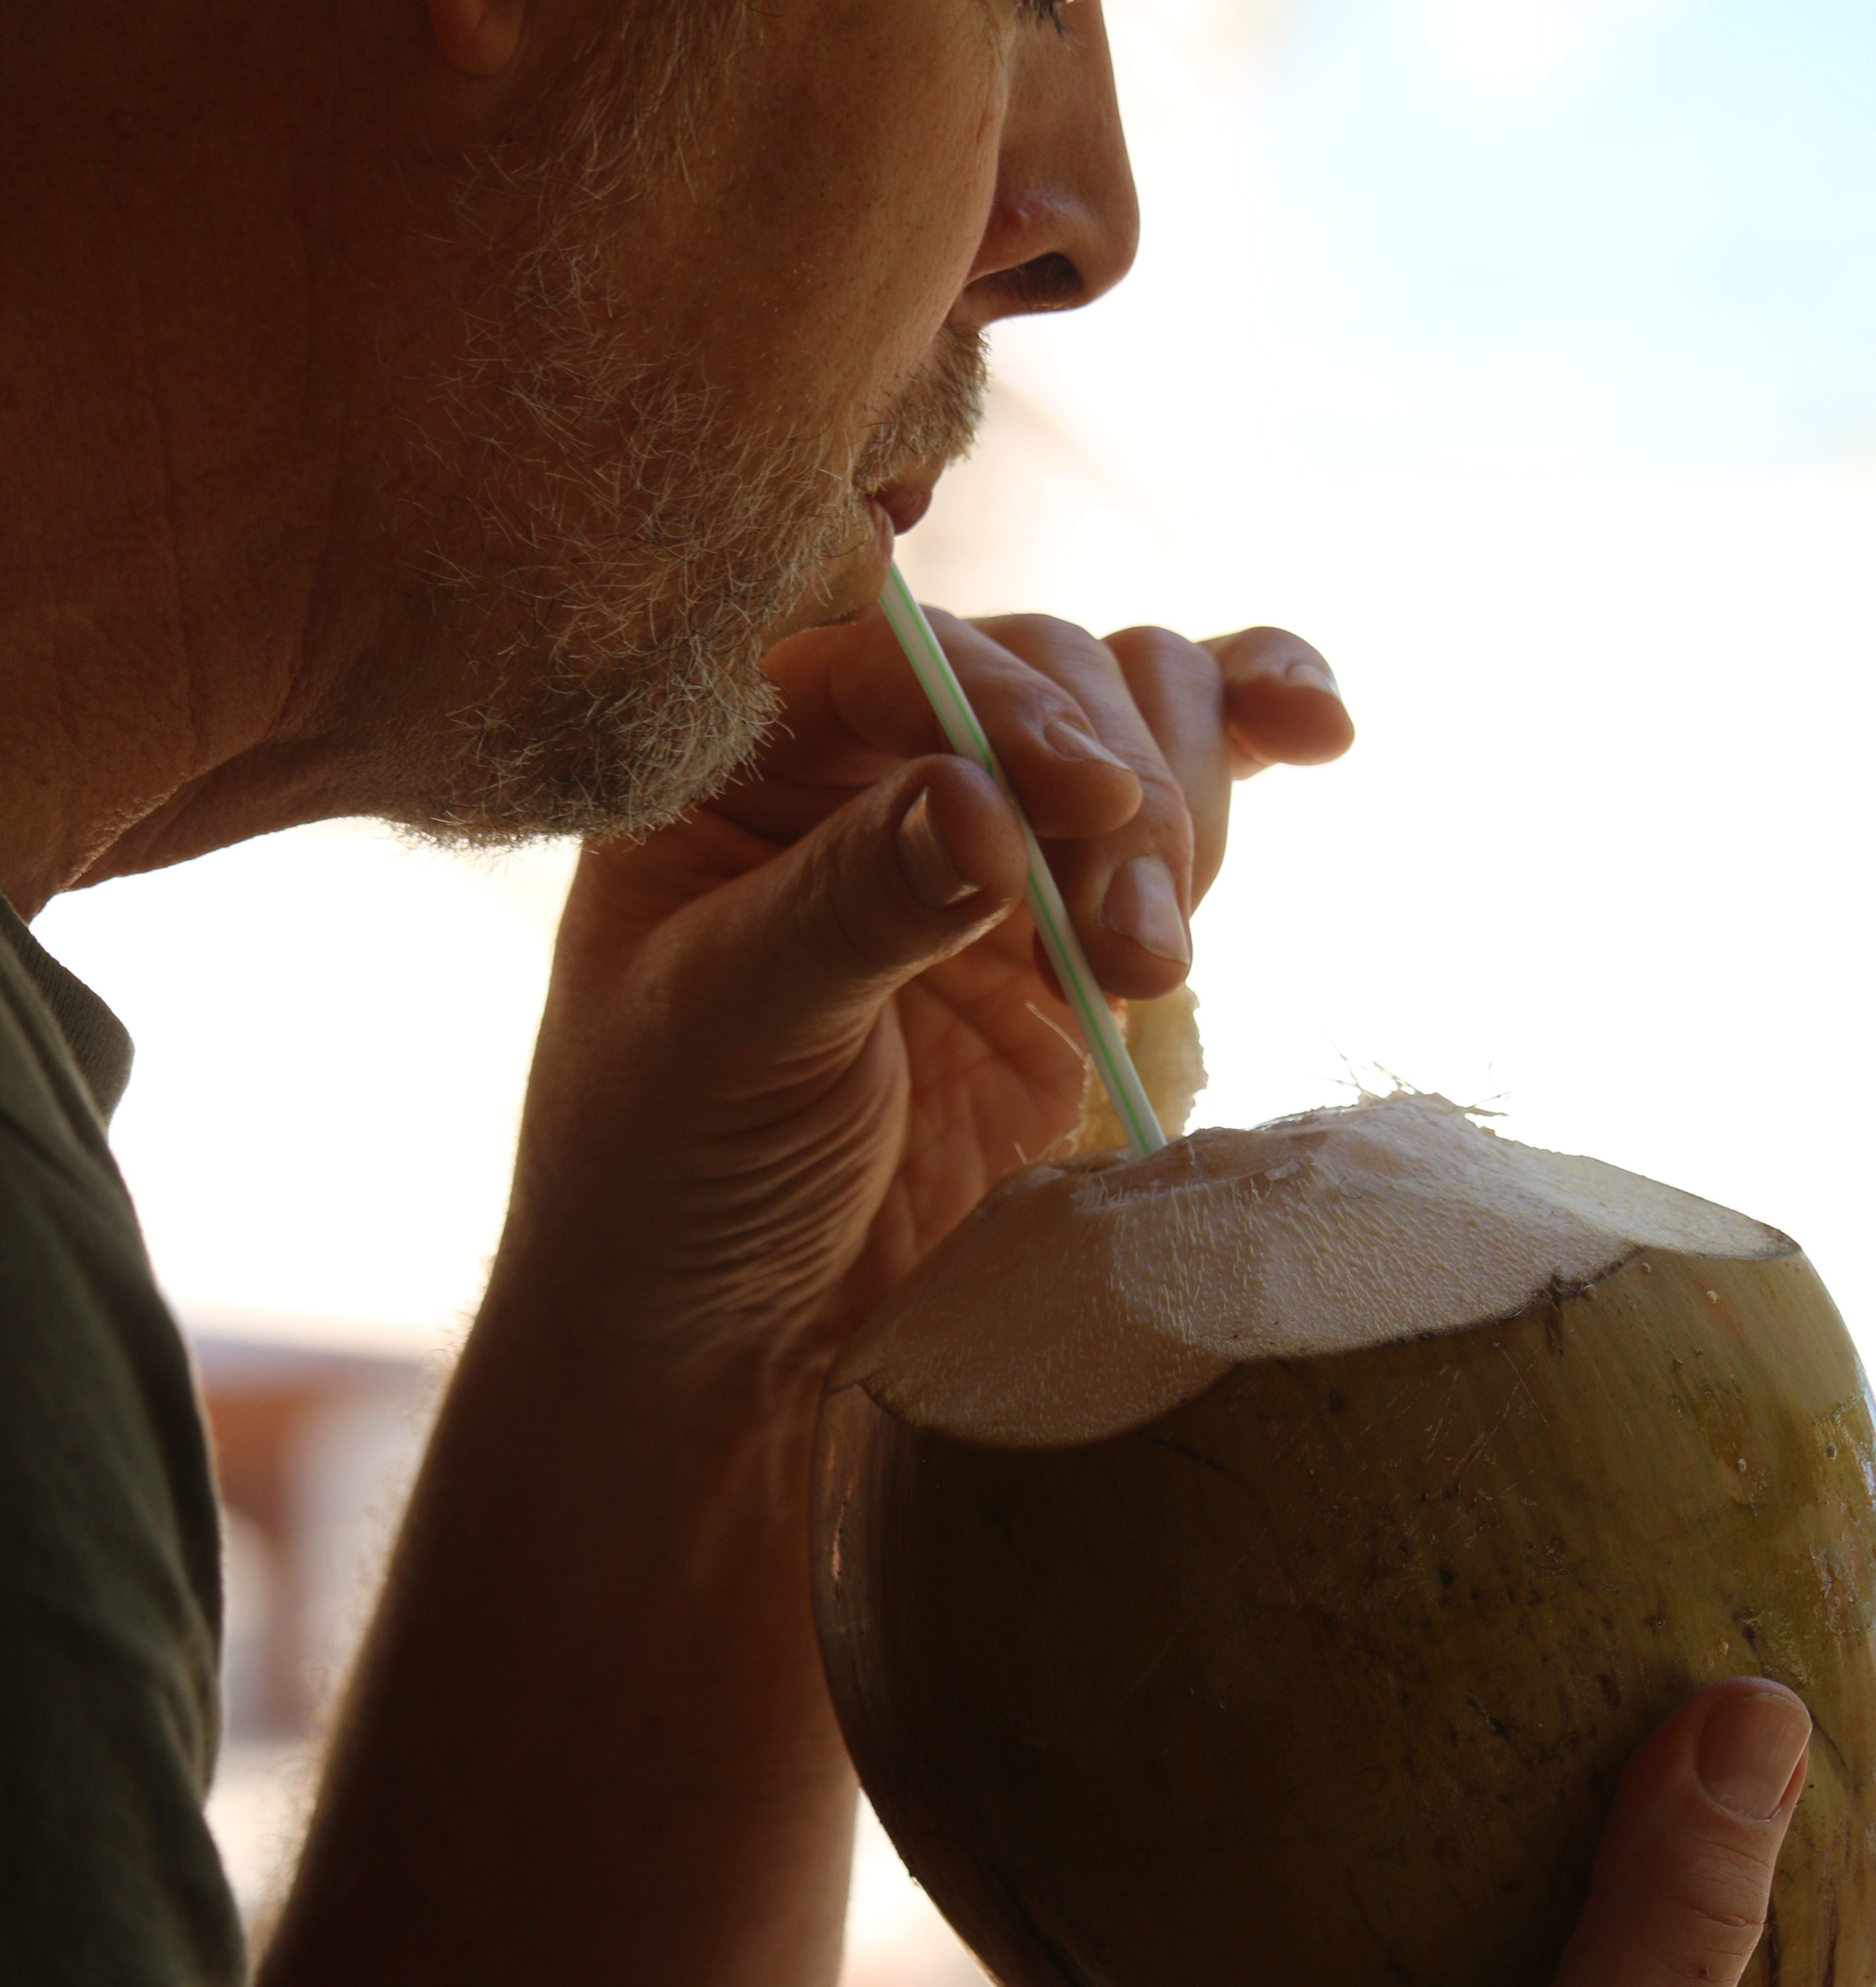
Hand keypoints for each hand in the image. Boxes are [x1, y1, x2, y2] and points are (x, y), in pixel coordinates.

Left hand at [501, 608, 1350, 1385]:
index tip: (1082, 798)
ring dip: (1180, 816)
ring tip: (1149, 964)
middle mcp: (872, 762)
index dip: (1002, 702)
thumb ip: (852, 905)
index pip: (892, 655)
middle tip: (1127, 946)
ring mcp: (993, 835)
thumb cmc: (669, 1166)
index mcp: (746, 758)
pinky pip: (1187, 783)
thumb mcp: (728, 1032)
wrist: (740, 1331)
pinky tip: (1318, 733)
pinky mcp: (1081, 917)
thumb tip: (976, 800)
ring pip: (1135, 719)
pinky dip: (1257, 732)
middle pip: (1045, 672)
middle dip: (1112, 788)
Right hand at [991, 1679, 1865, 1986]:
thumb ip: (1663, 1943)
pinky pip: (1289, 1960)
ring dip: (1438, 1827)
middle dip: (1621, 1798)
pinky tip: (1248, 1775)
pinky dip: (1282, 1872)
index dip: (1826, 1850)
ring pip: (1447, 1941)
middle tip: (1586, 1624)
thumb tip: (1759, 1716)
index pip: (1807, 1986)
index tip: (1784, 1690)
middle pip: (1627, 1937)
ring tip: (1419, 1661)